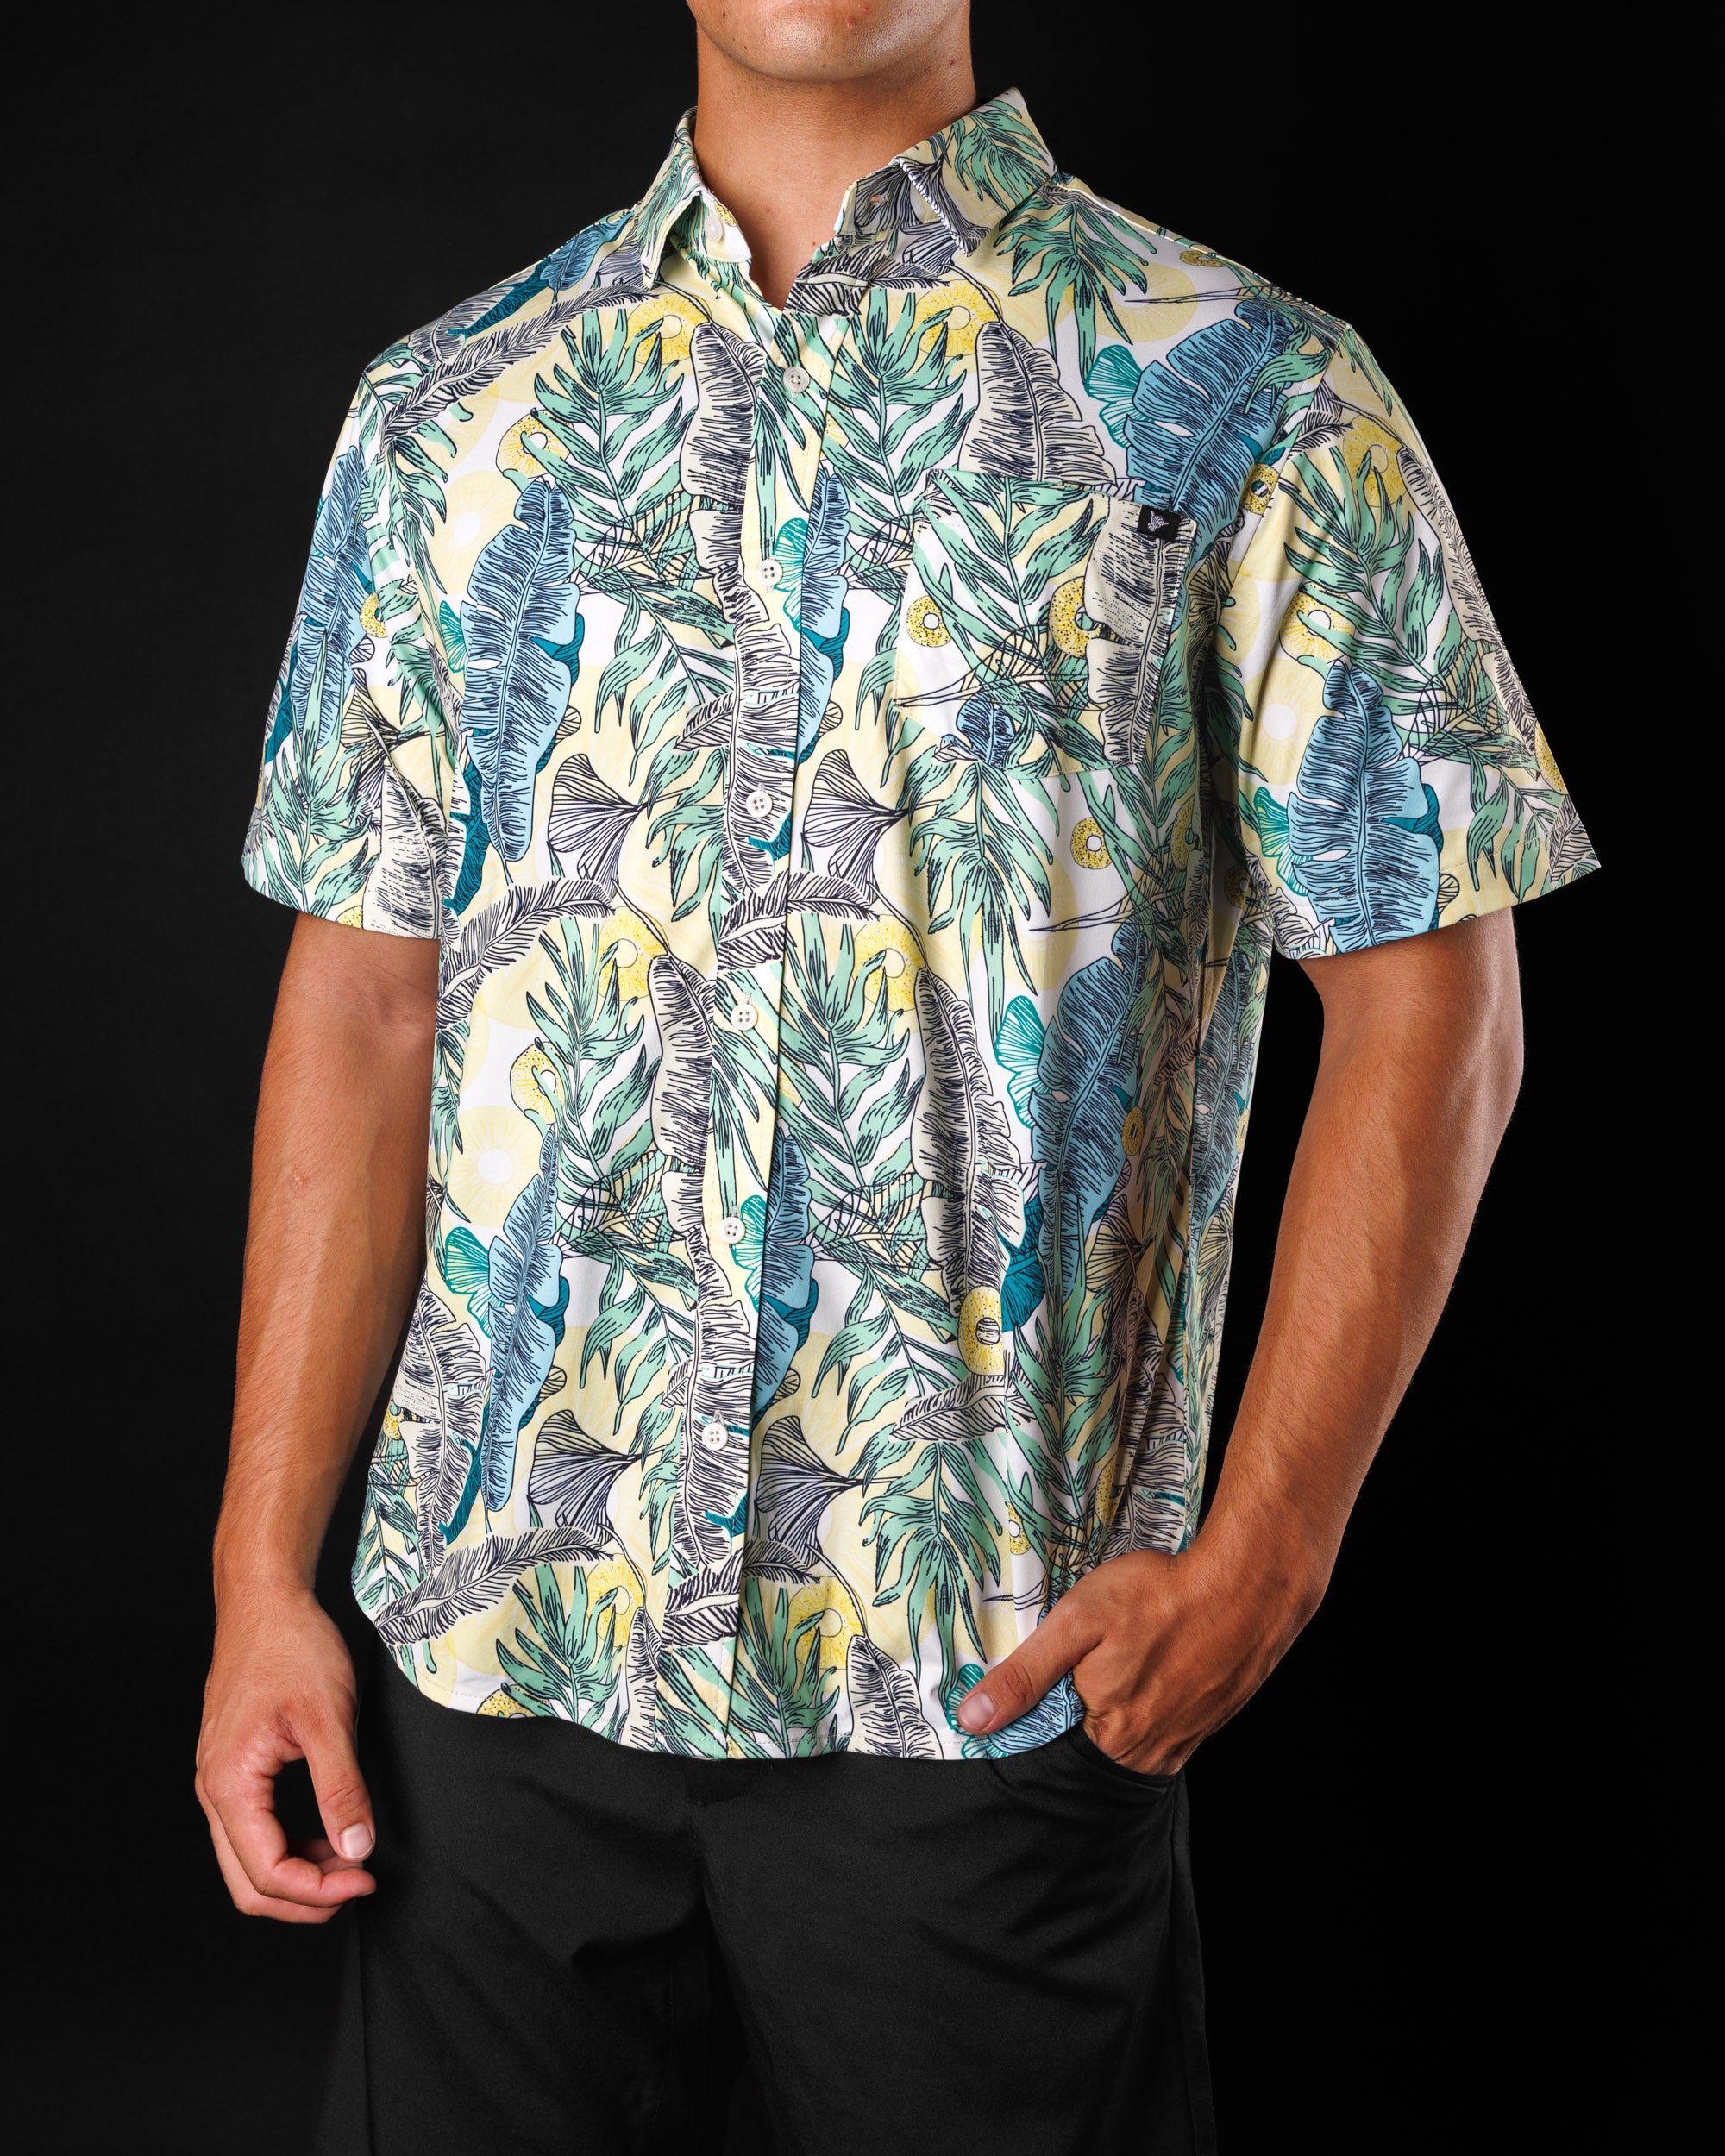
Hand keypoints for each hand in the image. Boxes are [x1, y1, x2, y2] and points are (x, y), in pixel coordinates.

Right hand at [196, 1589, 376, 1923]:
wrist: (264, 1602)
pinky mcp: (232, 1768)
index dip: (319, 1890)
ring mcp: (219, 1780)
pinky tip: (327, 1833)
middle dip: (305, 1898)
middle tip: (358, 1884)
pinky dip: (290, 1846)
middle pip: (248, 1883)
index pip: (267, 1872)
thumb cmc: (292, 1647)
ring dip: (299, 1874)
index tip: (365, 1880)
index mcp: (230, 1784)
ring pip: (248, 1861)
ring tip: (350, 1859)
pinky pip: (253, 1830)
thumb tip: (356, 1848)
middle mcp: (214, 1790)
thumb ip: (341, 1788)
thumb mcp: (328, 1717)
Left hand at [956, 1529, 1324, 1773]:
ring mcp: (1189, 1735)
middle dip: (1084, 1705)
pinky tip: (1155, 1656)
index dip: (1043, 1712)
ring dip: (1124, 1698)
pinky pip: (1170, 1718)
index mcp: (1115, 1739)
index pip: (1057, 1747)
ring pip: (1135, 1730)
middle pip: (1096, 1741)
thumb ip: (1025, 1675)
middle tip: (1093, 1654)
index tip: (1043, 1678)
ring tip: (1127, 1652)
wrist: (1247, 1584)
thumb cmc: (1159, 1599)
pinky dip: (1156, 1692)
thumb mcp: (1077, 1625)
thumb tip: (973, 1719)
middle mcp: (1153, 1752)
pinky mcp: (1213, 1715)